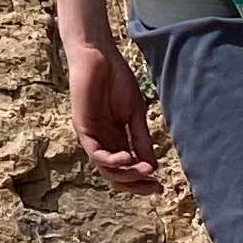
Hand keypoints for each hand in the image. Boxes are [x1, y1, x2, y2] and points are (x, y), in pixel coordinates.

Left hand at [65, 32, 158, 189]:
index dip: (142, 180)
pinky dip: (111, 160)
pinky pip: (95, 152)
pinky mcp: (82, 128)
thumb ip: (141, 139)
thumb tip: (152, 167)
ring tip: (143, 170)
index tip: (160, 186)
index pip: (127, 169)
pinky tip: (126, 157)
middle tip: (153, 185)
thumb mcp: (135, 113)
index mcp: (116, 139)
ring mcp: (92, 136)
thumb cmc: (116, 79)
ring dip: (125, 174)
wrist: (99, 55)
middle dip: (135, 184)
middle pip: (116, 175)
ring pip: (106, 169)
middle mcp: (103, 142)